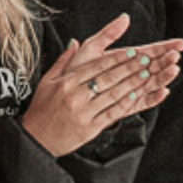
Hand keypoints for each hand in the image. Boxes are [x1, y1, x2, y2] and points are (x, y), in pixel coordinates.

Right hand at [21, 13, 182, 156]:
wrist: (35, 140)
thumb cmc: (41, 110)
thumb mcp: (46, 82)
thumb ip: (63, 61)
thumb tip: (74, 43)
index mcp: (66, 82)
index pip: (96, 66)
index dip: (116, 58)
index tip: (131, 52)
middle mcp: (75, 96)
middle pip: (108, 78)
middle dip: (130, 67)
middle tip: (146, 60)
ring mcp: (84, 113)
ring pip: (113, 94)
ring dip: (132, 83)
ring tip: (147, 75)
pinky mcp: (90, 128)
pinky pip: (111, 114)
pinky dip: (125, 104)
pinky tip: (136, 96)